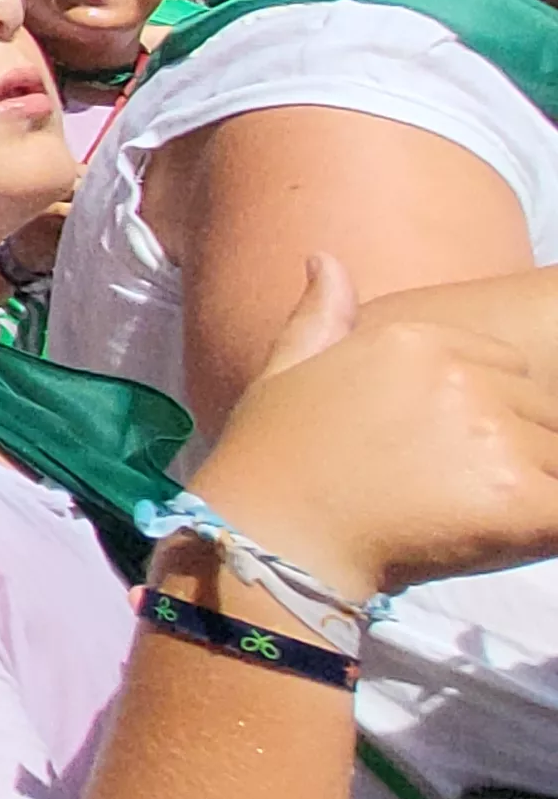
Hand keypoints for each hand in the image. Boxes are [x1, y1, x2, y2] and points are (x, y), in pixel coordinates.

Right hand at [192, 255, 557, 603]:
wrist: (272, 538)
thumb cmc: (269, 462)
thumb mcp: (284, 371)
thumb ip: (319, 316)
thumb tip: (324, 260)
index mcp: (417, 342)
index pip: (507, 368)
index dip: (487, 412)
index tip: (446, 452)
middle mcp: (463, 378)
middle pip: (539, 414)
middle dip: (516, 452)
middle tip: (453, 495)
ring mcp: (494, 436)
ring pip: (557, 461)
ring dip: (530, 492)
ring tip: (465, 521)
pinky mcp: (519, 498)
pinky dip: (543, 527)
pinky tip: (502, 537)